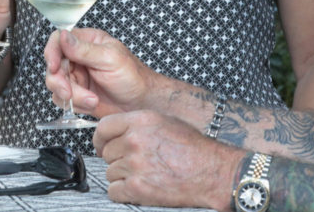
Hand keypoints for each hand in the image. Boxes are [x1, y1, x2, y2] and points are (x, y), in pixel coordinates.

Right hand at [44, 28, 156, 117]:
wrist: (141, 103)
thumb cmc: (133, 77)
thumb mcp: (109, 59)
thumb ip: (84, 49)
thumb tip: (63, 35)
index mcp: (87, 42)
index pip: (58, 40)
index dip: (51, 52)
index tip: (54, 66)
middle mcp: (78, 57)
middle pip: (53, 65)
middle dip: (61, 82)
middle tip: (69, 93)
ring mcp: (77, 76)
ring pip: (56, 84)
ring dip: (72, 96)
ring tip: (91, 100)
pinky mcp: (77, 93)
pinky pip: (62, 99)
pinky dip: (74, 104)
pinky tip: (90, 104)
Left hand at [93, 110, 241, 210]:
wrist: (212, 172)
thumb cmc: (194, 148)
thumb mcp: (165, 122)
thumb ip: (138, 124)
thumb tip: (118, 131)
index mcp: (140, 120)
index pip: (104, 127)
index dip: (101, 139)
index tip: (102, 145)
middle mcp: (134, 140)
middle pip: (107, 152)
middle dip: (117, 159)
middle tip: (135, 164)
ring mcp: (134, 164)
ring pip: (110, 172)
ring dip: (122, 176)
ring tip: (143, 175)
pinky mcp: (137, 188)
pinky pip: (114, 191)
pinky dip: (123, 192)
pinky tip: (138, 188)